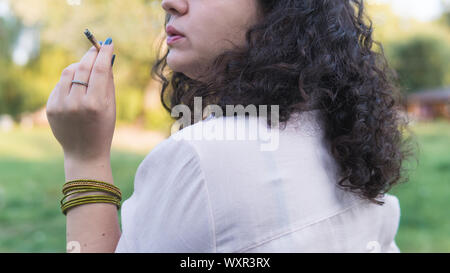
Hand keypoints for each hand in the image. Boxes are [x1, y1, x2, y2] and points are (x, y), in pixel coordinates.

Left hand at [46, 39, 115, 161]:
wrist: (85, 152)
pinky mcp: (51, 107)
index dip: (104, 54)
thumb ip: (108, 82)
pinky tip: (77, 86)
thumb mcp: (111, 107)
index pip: (100, 70)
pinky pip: (60, 84)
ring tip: (87, 68)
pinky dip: (70, 80)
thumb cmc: (103, 128)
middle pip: (83, 68)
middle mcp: (77, 103)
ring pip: (69, 72)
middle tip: (96, 49)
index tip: (108, 43)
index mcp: (96, 104)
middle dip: (91, 55)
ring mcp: (61, 105)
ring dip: (80, 66)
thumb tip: (106, 58)